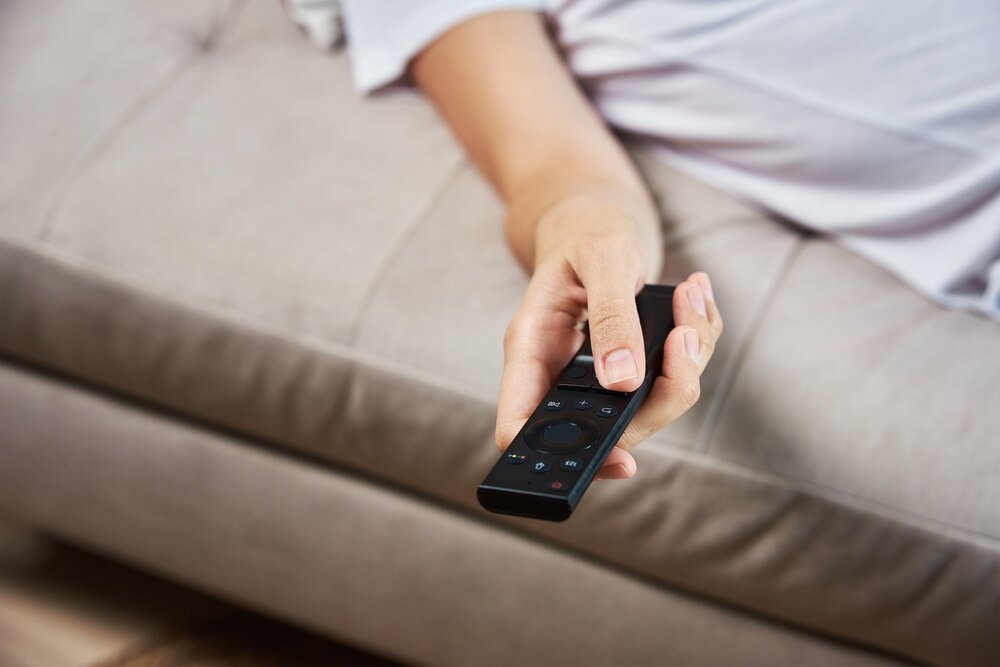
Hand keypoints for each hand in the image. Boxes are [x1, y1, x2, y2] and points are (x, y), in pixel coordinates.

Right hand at [494, 200, 722, 478]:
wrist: (594, 219)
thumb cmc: (586, 234)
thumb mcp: (601, 260)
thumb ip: (610, 318)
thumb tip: (622, 381)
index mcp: (531, 352)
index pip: (524, 428)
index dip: (565, 457)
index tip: (621, 460)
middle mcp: (563, 375)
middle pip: (613, 428)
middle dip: (664, 390)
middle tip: (683, 333)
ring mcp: (600, 377)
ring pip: (654, 404)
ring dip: (690, 355)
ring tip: (690, 296)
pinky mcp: (634, 368)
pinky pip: (677, 375)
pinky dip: (698, 336)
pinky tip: (693, 294)